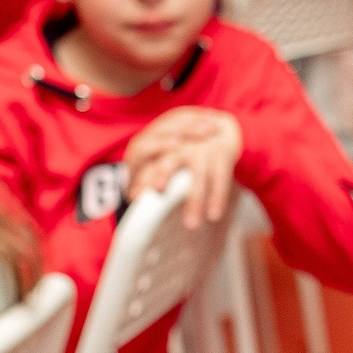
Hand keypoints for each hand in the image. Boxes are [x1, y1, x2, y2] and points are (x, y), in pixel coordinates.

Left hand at [123, 108, 241, 231]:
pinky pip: (220, 178)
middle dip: (163, 175)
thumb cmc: (185, 146)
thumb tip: (130, 196)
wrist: (221, 126)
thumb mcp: (166, 152)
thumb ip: (149, 172)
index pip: (146, 155)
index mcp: (162, 142)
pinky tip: (214, 216)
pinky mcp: (222, 154)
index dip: (140, 174)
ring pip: (197, 177)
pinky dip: (218, 197)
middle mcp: (181, 144)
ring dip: (194, 201)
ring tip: (190, 226)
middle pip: (169, 161)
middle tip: (159, 191)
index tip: (133, 196)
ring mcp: (203, 149)